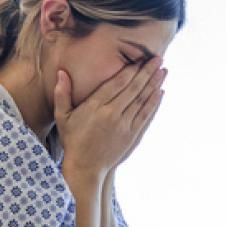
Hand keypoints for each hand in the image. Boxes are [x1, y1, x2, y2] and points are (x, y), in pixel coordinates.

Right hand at [53, 58, 165, 179]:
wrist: (85, 168)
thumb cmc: (73, 140)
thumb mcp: (62, 117)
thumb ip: (62, 94)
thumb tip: (61, 72)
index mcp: (95, 107)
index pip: (117, 83)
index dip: (131, 70)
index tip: (140, 58)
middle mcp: (112, 115)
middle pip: (134, 89)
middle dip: (147, 72)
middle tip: (158, 58)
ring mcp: (124, 126)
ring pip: (143, 101)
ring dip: (154, 85)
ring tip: (163, 71)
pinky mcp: (132, 136)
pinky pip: (146, 116)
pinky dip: (154, 104)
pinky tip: (160, 92)